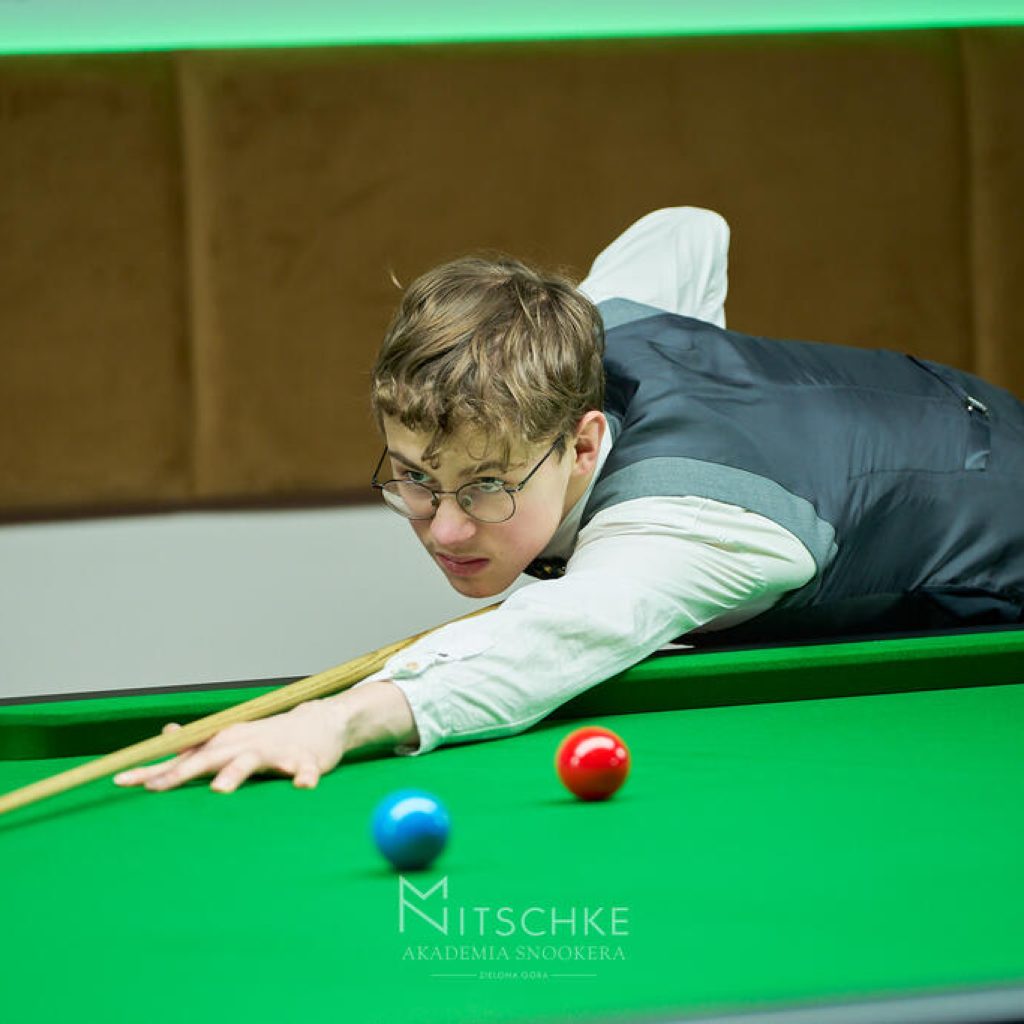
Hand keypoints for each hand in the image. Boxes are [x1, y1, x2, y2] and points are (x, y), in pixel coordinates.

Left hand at [113, 700, 347, 793]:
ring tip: (219, 790)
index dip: (153, 770)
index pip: (183, 757)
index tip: (121, 781)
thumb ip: (199, 743)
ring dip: (234, 774)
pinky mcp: (305, 760)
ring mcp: (274, 751)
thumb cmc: (271, 736)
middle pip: (207, 759)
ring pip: (251, 762)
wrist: (321, 722)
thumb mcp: (232, 736)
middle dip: (181, 773)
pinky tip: (302, 786)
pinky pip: (304, 770)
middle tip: (156, 789)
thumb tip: (166, 734)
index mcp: (225, 742)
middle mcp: (244, 744)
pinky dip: (302, 776)